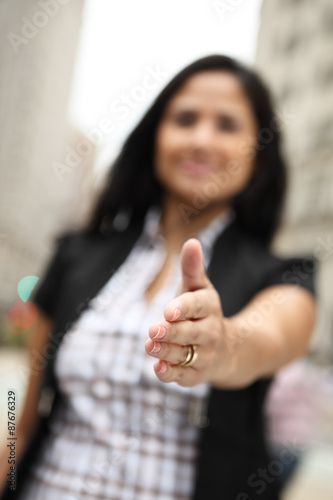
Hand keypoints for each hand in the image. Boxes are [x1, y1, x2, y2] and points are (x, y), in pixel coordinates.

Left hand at [145, 238, 232, 386]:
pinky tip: (157, 367)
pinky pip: (183, 376)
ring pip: (184, 354)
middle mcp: (209, 332)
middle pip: (190, 332)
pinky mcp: (197, 374)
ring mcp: (204, 354)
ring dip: (166, 351)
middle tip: (153, 329)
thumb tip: (191, 242)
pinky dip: (170, 373)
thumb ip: (193, 268)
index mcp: (209, 307)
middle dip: (172, 332)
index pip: (197, 305)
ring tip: (149, 345)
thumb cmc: (203, 313)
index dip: (183, 308)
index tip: (168, 310)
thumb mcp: (199, 289)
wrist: (227, 350)